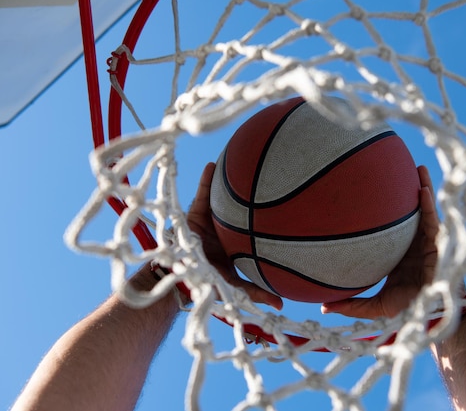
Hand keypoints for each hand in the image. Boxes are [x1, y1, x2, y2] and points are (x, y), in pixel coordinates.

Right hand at [187, 162, 283, 309]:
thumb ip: (255, 292)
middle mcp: (226, 229)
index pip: (255, 228)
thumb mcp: (233, 286)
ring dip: (230, 182)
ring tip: (242, 160)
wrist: (178, 278)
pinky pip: (201, 194)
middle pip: (241, 208)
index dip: (268, 218)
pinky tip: (212, 166)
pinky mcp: (193, 215)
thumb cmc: (206, 283)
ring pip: (223, 197)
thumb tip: (282, 304)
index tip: (288, 207)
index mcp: (238, 243)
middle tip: (271, 174)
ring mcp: (211, 220)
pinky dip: (205, 180)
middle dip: (254, 194)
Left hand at [321, 165, 438, 318]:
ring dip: (421, 186)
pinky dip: (429, 203)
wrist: (432, 314)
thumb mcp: (376, 305)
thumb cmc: (407, 307)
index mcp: (397, 249)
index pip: (388, 225)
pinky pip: (434, 218)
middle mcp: (412, 240)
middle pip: (407, 211)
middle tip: (390, 167)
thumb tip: (323, 307)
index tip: (362, 191)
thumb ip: (353, 304)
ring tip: (416, 167)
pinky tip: (423, 188)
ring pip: (423, 209)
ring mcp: (426, 239)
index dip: (380, 209)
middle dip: (402, 190)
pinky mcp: (440, 243)